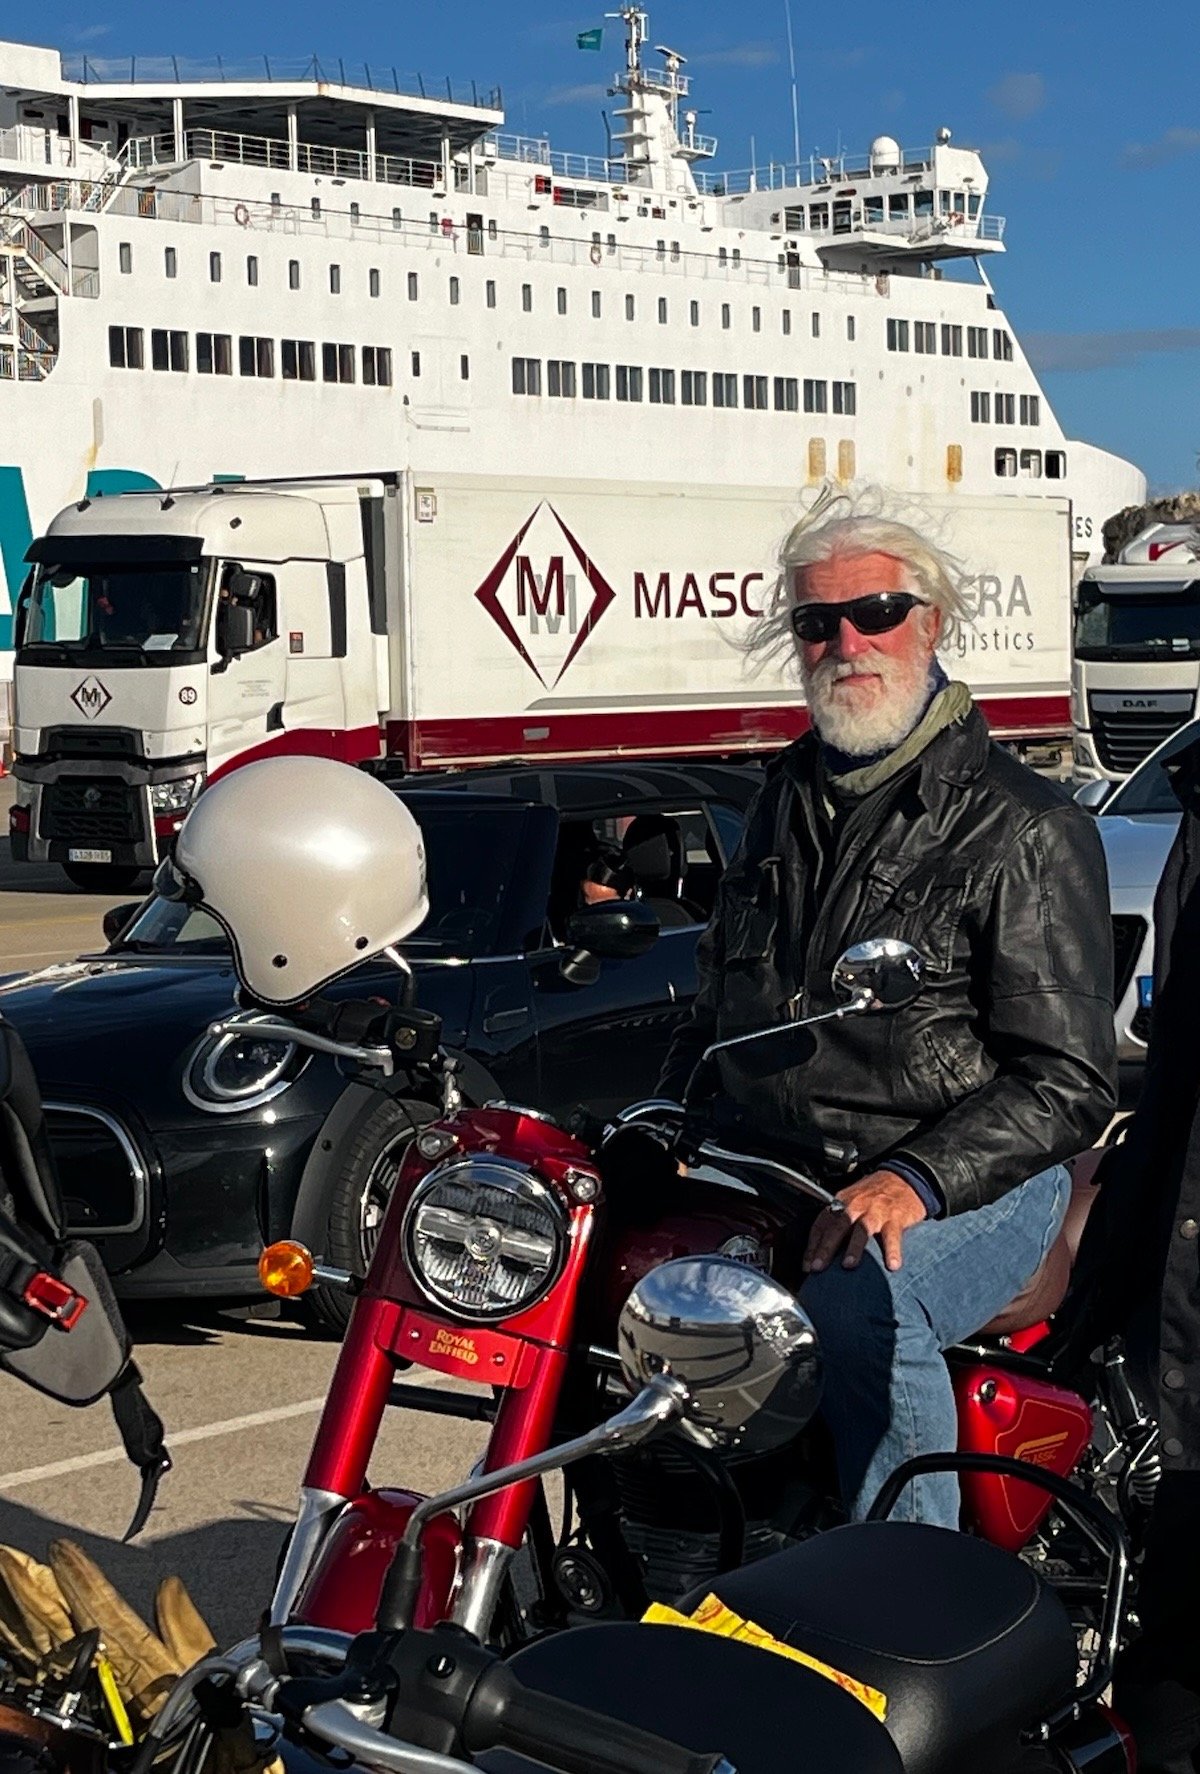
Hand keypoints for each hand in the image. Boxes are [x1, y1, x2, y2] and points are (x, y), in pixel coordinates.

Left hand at [803, 1170, 928, 1274]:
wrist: (903, 1177)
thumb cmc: (875, 1196)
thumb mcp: (852, 1203)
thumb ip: (838, 1225)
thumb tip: (821, 1253)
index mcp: (842, 1203)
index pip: (822, 1225)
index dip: (812, 1246)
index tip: (808, 1267)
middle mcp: (856, 1206)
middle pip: (837, 1227)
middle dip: (826, 1247)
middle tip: (818, 1267)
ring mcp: (876, 1211)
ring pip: (862, 1229)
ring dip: (854, 1247)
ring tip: (848, 1265)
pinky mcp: (896, 1217)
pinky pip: (893, 1235)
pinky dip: (892, 1250)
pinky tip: (892, 1265)